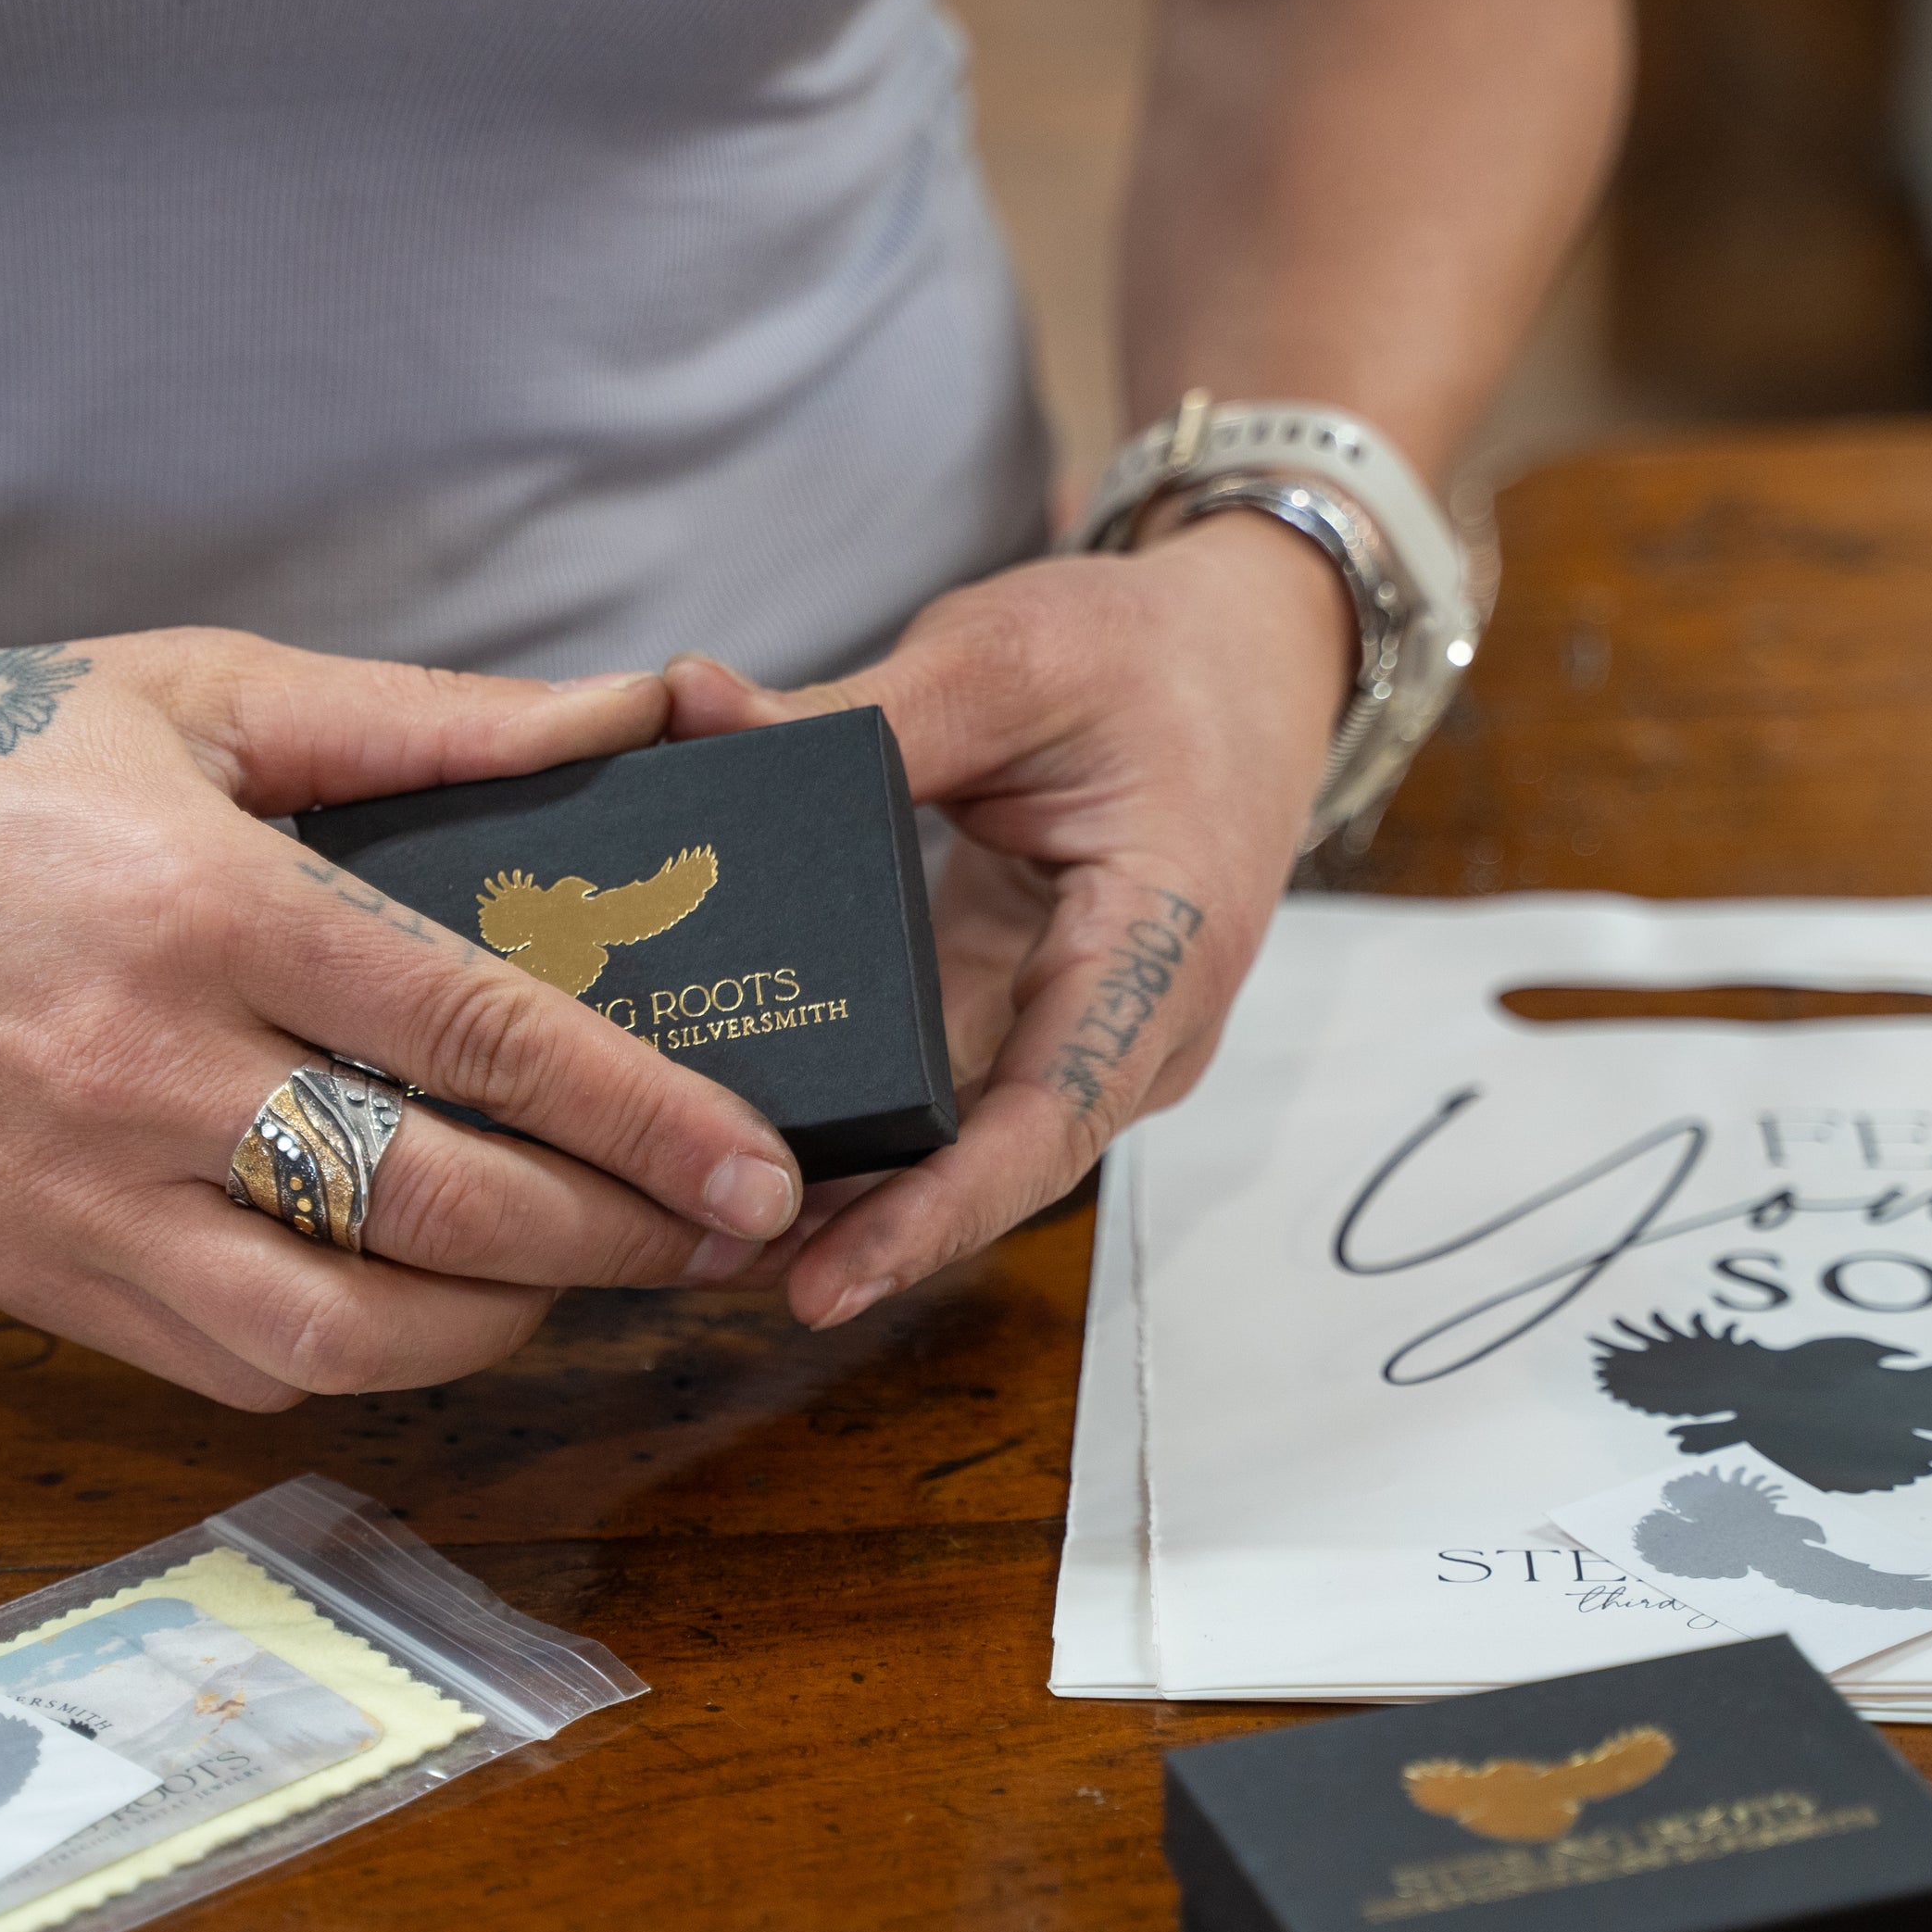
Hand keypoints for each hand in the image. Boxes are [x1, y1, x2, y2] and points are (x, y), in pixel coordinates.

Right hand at [0, 634, 804, 1408]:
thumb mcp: (212, 693)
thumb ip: (438, 723)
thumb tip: (639, 717)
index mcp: (208, 910)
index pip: (474, 1037)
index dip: (641, 1117)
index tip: (761, 1167)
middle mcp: (142, 1074)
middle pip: (435, 1210)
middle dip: (615, 1238)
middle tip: (724, 1230)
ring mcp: (79, 1200)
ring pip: (342, 1336)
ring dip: (499, 1320)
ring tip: (582, 1265)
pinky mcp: (36, 1279)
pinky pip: (238, 1369)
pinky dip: (364, 1354)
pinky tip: (428, 1295)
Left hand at [662, 509, 1351, 1324]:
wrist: (1246, 651)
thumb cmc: (1150, 655)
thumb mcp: (1007, 658)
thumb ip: (852, 708)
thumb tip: (685, 707)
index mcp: (1163, 945)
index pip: (1050, 1119)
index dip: (934, 1212)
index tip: (828, 1280)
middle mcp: (1138, 1024)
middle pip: (991, 1163)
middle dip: (856, 1227)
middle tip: (701, 1258)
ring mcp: (1088, 1032)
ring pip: (959, 1142)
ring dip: (844, 1189)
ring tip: (692, 1226)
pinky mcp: (1034, 1015)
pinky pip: (942, 1092)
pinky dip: (854, 1118)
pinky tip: (735, 1126)